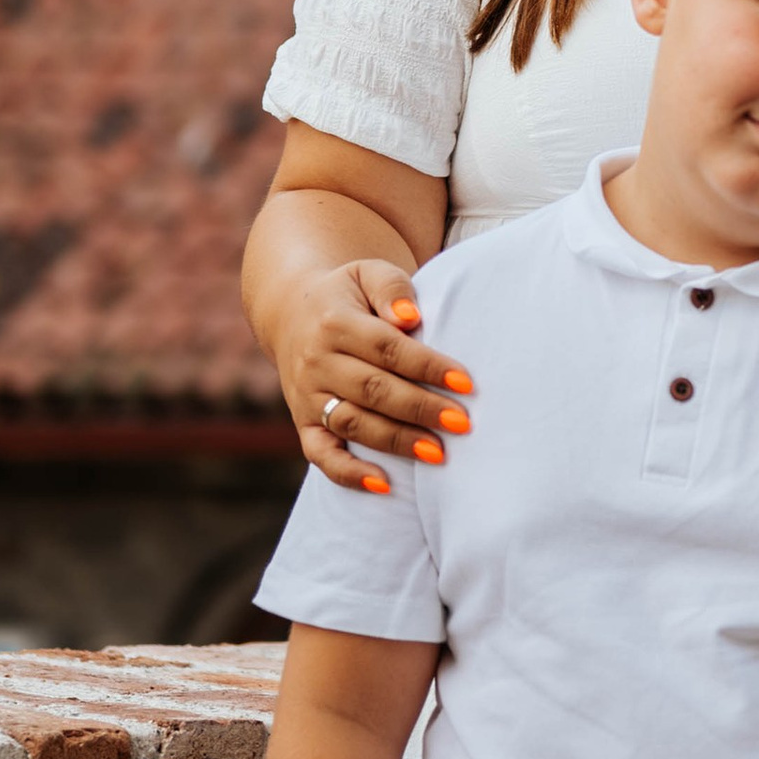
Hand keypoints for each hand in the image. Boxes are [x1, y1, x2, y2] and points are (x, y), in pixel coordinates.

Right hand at [278, 259, 471, 490]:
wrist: (293, 312)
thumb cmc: (349, 293)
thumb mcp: (367, 273)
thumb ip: (391, 287)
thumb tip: (409, 317)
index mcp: (335, 323)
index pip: (388, 349)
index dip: (427, 366)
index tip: (466, 382)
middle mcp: (316, 363)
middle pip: (373, 389)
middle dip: (420, 408)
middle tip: (462, 422)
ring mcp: (307, 397)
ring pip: (353, 424)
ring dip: (396, 442)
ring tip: (438, 453)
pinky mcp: (301, 423)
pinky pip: (320, 455)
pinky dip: (348, 474)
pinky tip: (384, 486)